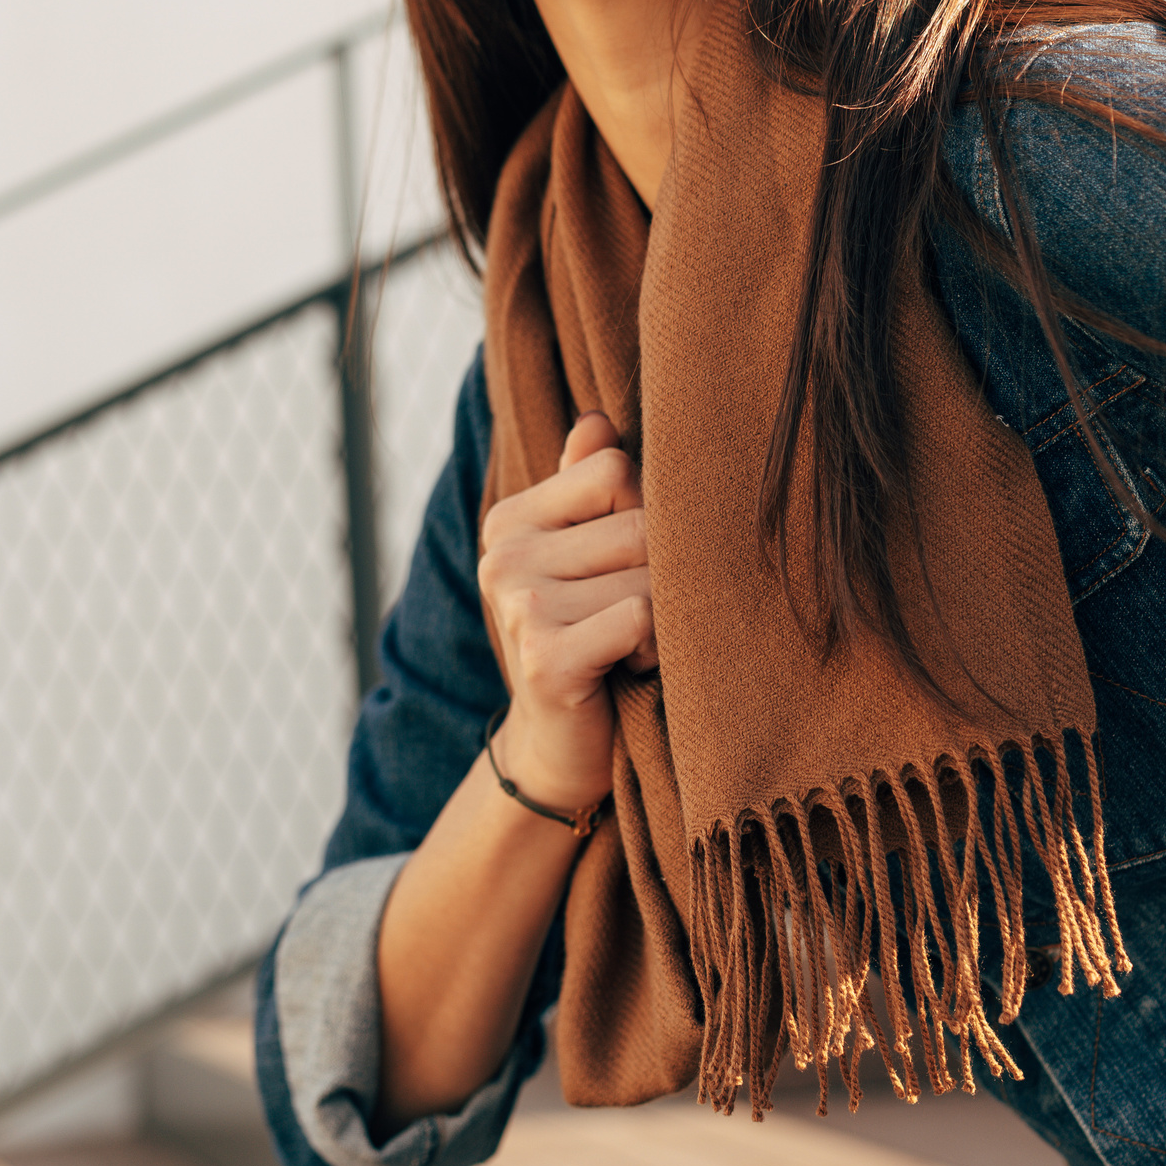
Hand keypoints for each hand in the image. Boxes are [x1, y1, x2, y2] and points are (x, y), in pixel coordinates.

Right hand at [477, 411, 655, 812]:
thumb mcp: (585, 557)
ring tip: (627, 646)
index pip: (613, 468)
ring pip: (648, 574)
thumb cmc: (588, 639)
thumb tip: (598, 419)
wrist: (559, 746)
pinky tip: (625, 670)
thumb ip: (588, 486)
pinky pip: (641, 619)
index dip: (645, 513)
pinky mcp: (544, 657)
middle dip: (661, 574)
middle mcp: (503, 554)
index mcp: (512, 519)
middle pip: (639, 522)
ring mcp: (518, 604)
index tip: (624, 566)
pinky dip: (654, 649)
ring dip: (662, 618)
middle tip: (633, 617)